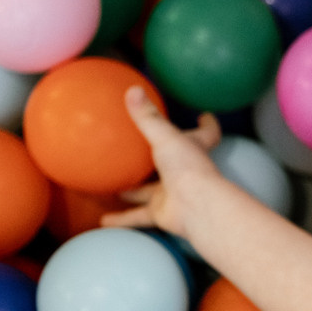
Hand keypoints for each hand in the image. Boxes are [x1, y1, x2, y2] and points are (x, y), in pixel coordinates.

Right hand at [100, 87, 223, 239]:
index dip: (207, 124)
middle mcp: (183, 171)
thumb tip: (133, 90)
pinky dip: (122, 219)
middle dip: (159, 159)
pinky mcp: (162, 213)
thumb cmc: (187, 167)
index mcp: (191, 149)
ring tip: (116, 187)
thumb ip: (148, 118)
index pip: (206, 134)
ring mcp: (173, 193)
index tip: (205, 115)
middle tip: (141, 152)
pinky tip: (104, 221)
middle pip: (172, 163)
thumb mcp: (165, 137)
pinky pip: (138, 216)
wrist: (196, 207)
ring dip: (134, 192)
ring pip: (150, 192)